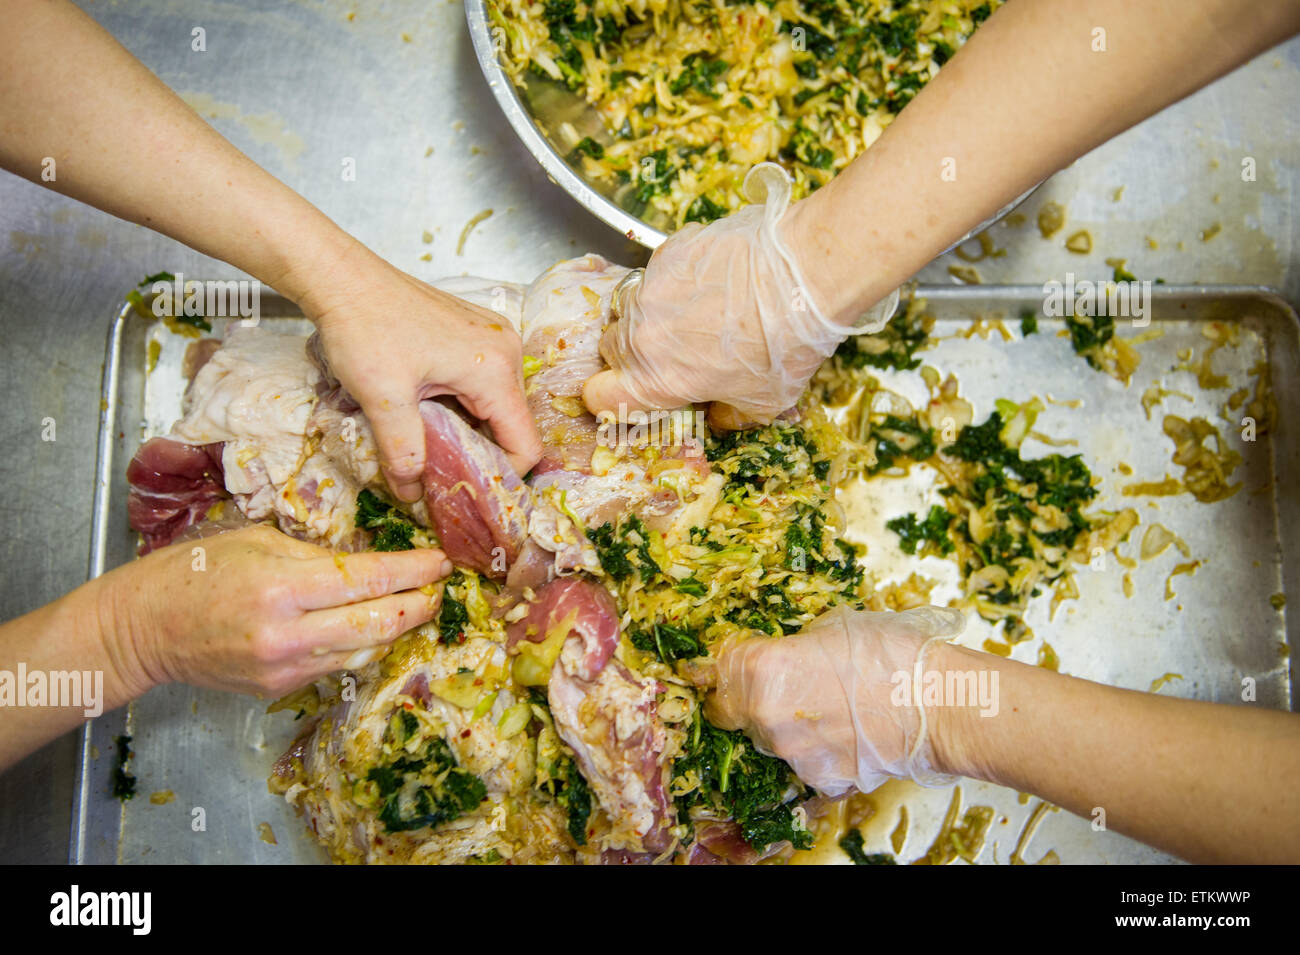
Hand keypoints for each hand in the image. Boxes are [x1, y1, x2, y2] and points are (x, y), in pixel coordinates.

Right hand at [111, 525, 451, 698]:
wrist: (145, 627)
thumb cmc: (198, 572)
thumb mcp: (259, 541)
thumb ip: (318, 554)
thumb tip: (371, 561)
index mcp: (282, 586)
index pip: (369, 579)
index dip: (414, 571)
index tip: (441, 562)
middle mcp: (287, 633)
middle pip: (379, 624)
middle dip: (418, 606)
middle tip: (439, 589)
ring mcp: (284, 668)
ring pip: (364, 650)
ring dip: (395, 629)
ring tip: (413, 607)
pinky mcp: (279, 688)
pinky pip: (336, 665)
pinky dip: (359, 645)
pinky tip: (368, 627)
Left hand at [293, 249, 541, 501]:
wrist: (342, 276)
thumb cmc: (364, 327)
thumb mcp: (383, 398)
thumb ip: (403, 451)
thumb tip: (412, 495)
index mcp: (495, 369)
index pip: (525, 443)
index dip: (500, 475)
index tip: (466, 490)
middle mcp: (506, 351)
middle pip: (512, 425)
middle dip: (482, 454)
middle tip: (441, 474)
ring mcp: (493, 337)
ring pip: (496, 404)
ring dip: (469, 429)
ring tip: (429, 441)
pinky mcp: (475, 332)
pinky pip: (483, 382)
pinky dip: (462, 404)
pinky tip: (427, 408)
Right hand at [584, 163, 896, 429]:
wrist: (801, 275)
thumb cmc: (784, 345)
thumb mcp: (764, 403)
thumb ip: (728, 415)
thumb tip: (718, 415)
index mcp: (655, 380)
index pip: (597, 396)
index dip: (609, 398)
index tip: (629, 393)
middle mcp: (641, 335)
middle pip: (610, 349)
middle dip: (634, 355)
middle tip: (672, 354)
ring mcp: (651, 288)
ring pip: (631, 307)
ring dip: (652, 315)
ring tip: (694, 314)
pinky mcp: (668, 252)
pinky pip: (657, 271)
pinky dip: (675, 279)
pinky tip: (711, 280)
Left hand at [707, 604, 964, 795]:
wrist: (938, 703)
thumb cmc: (892, 653)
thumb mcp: (833, 626)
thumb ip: (794, 646)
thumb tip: (786, 653)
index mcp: (763, 668)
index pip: (718, 668)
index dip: (723, 664)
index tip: (727, 664)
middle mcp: (766, 714)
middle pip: (737, 709)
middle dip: (750, 699)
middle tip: (780, 688)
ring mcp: (792, 752)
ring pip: (771, 739)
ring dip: (786, 726)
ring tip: (828, 710)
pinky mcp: (819, 779)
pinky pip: (805, 764)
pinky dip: (818, 752)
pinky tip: (846, 735)